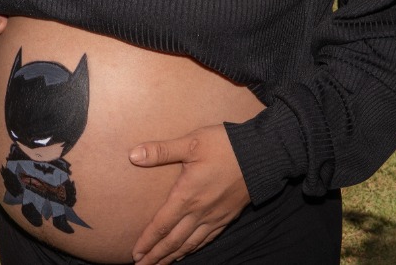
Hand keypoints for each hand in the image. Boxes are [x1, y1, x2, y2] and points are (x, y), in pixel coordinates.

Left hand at [128, 124, 250, 263]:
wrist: (262, 155)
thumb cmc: (225, 146)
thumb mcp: (191, 142)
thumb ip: (161, 150)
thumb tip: (133, 155)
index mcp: (187, 196)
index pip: (161, 225)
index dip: (147, 241)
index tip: (136, 253)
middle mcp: (200, 212)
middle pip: (174, 241)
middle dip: (156, 256)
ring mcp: (214, 216)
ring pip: (190, 244)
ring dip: (173, 256)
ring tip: (160, 264)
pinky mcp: (227, 216)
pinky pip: (207, 238)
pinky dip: (194, 249)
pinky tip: (187, 251)